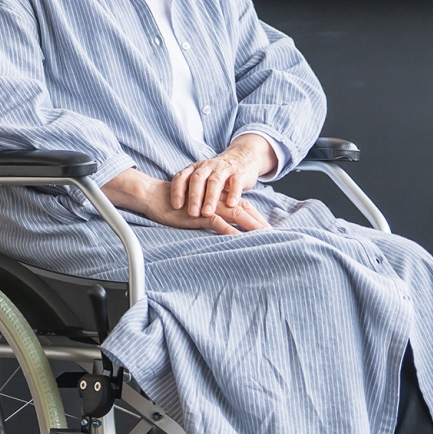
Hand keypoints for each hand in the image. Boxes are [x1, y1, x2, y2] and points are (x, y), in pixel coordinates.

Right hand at [104, 167, 269, 235]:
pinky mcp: (197, 214)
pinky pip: (216, 222)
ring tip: (265, 236)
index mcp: (219, 199)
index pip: (244, 207)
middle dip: (261, 223)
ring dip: (251, 225)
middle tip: (277, 235)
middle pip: (245, 210)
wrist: (155, 196)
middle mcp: (217, 201)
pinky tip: (239, 237)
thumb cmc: (176, 205)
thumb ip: (212, 217)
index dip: (258, 218)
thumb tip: (226, 228)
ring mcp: (209, 207)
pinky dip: (229, 230)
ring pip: (236, 214)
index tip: (272, 231)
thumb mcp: (198, 212)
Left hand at [171, 134, 276, 219]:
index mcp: (195, 168)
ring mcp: (223, 168)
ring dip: (210, 197)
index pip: (181, 177)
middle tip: (192, 213)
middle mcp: (207, 166)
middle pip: (198, 179)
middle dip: (194, 197)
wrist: (241, 159)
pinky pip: (235, 182)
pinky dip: (233, 193)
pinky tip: (231, 205)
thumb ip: (190, 192)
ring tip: (207, 213)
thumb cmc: (215, 176)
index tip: (176, 206)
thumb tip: (172, 211)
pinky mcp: (239, 173)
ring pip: (215, 181)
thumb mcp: (201, 180)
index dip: (177, 190)